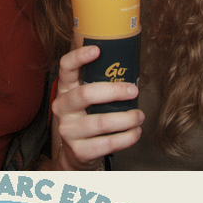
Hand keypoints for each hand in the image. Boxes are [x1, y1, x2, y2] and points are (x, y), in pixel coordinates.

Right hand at [51, 45, 143, 168]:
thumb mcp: (88, 97)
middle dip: (114, 91)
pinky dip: (127, 137)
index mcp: (65, 88)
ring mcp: (68, 130)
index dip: (79, 57)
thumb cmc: (88, 116)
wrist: (76, 152)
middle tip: (134, 91)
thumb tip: (130, 63)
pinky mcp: (79, 150)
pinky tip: (135, 132)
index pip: (65, 67)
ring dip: (127, 118)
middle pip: (86, 94)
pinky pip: (108, 143)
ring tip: (139, 116)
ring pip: (101, 122)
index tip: (97, 50)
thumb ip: (100, 81)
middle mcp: (62, 108)